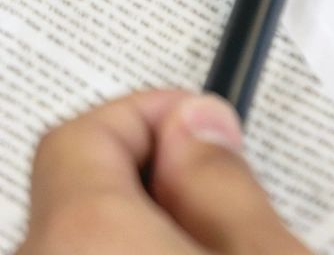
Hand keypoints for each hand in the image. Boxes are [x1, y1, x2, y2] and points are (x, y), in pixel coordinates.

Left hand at [20, 91, 308, 253]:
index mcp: (85, 238)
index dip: (153, 114)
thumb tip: (198, 125)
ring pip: (84, 241)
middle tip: (230, 199)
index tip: (209, 124)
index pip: (82, 135)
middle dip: (158, 179)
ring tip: (221, 250)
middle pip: (80, 192)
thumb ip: (225, 183)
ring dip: (146, 231)